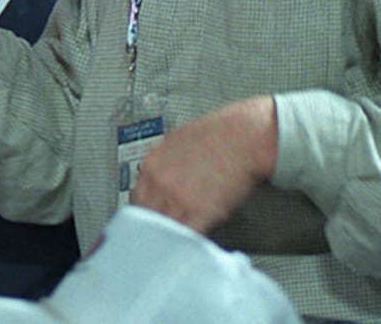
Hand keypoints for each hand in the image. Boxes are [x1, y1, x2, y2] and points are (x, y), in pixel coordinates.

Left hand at [129, 96, 276, 234]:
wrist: (243, 136)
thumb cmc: (217, 134)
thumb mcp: (176, 142)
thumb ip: (161, 164)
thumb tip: (154, 177)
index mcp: (152, 166)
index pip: (136, 199)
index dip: (143, 212)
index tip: (148, 218)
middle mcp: (161, 184)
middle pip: (147, 217)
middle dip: (153, 227)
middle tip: (159, 236)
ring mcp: (180, 199)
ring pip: (165, 229)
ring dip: (169, 238)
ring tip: (174, 245)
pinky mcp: (203, 212)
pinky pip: (187, 236)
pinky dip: (188, 243)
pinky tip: (190, 245)